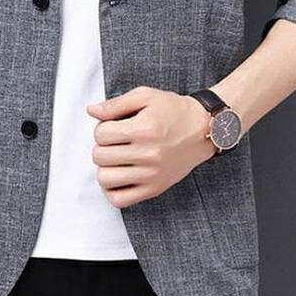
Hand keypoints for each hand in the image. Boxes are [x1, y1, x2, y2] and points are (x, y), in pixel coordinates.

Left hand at [87, 86, 216, 207]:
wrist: (204, 129)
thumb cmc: (174, 110)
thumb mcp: (146, 96)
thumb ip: (116, 104)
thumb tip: (91, 111)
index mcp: (143, 129)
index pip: (101, 133)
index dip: (103, 127)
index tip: (114, 125)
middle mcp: (148, 154)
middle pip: (99, 156)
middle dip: (102, 145)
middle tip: (115, 141)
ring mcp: (151, 174)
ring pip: (105, 179)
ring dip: (105, 166)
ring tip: (116, 157)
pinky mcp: (154, 189)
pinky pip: (120, 199)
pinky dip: (111, 189)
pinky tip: (118, 175)